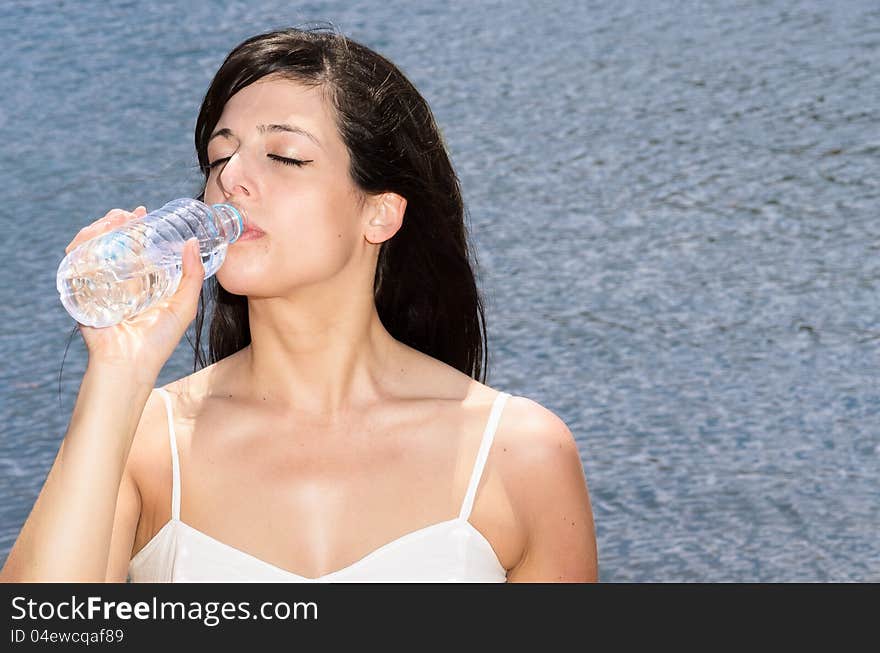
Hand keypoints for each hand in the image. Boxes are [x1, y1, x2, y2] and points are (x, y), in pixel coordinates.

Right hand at [64, 206, 205, 383]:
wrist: (130, 365)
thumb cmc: (158, 341)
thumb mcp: (184, 305)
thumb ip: (192, 276)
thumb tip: (192, 242)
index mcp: (139, 282)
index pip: (133, 246)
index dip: (136, 227)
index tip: (144, 213)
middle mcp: (116, 281)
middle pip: (109, 242)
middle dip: (115, 222)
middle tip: (127, 214)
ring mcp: (96, 285)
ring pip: (91, 247)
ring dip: (99, 228)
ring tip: (113, 220)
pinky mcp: (79, 292)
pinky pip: (74, 263)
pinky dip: (81, 245)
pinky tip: (94, 235)